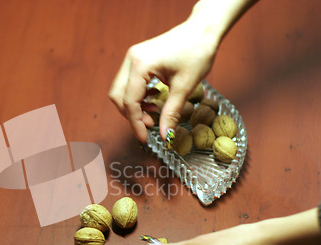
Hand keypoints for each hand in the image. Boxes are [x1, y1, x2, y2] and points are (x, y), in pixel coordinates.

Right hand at [108, 19, 217, 142]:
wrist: (203, 29)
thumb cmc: (197, 52)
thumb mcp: (185, 86)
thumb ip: (171, 113)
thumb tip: (165, 136)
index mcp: (140, 65)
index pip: (130, 102)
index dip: (136, 123)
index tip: (145, 138)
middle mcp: (132, 59)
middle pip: (118, 96)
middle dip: (131, 115)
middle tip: (151, 125)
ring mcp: (133, 57)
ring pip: (121, 90)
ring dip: (134, 106)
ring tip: (155, 112)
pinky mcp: (138, 58)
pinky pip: (129, 82)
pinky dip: (138, 96)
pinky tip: (154, 100)